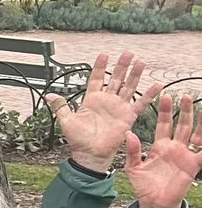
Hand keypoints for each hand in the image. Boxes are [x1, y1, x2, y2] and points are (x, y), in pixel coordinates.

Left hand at [50, 52, 157, 173]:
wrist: (90, 154)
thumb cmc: (78, 140)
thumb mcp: (66, 121)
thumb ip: (60, 106)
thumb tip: (49, 95)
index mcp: (92, 100)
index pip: (97, 79)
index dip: (100, 67)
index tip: (104, 55)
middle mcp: (107, 101)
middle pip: (116, 79)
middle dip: (122, 66)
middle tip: (128, 53)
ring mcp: (118, 107)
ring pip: (129, 87)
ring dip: (135, 74)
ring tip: (140, 62)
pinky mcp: (128, 116)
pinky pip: (140, 104)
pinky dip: (149, 95)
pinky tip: (157, 85)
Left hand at [126, 91, 201, 207]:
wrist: (154, 203)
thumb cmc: (143, 186)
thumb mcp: (133, 167)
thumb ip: (131, 151)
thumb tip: (128, 134)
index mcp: (159, 146)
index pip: (163, 124)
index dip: (164, 111)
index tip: (165, 96)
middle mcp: (174, 147)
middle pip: (180, 124)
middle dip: (183, 110)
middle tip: (184, 95)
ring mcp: (185, 155)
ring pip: (195, 133)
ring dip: (198, 121)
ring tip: (201, 106)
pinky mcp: (193, 164)